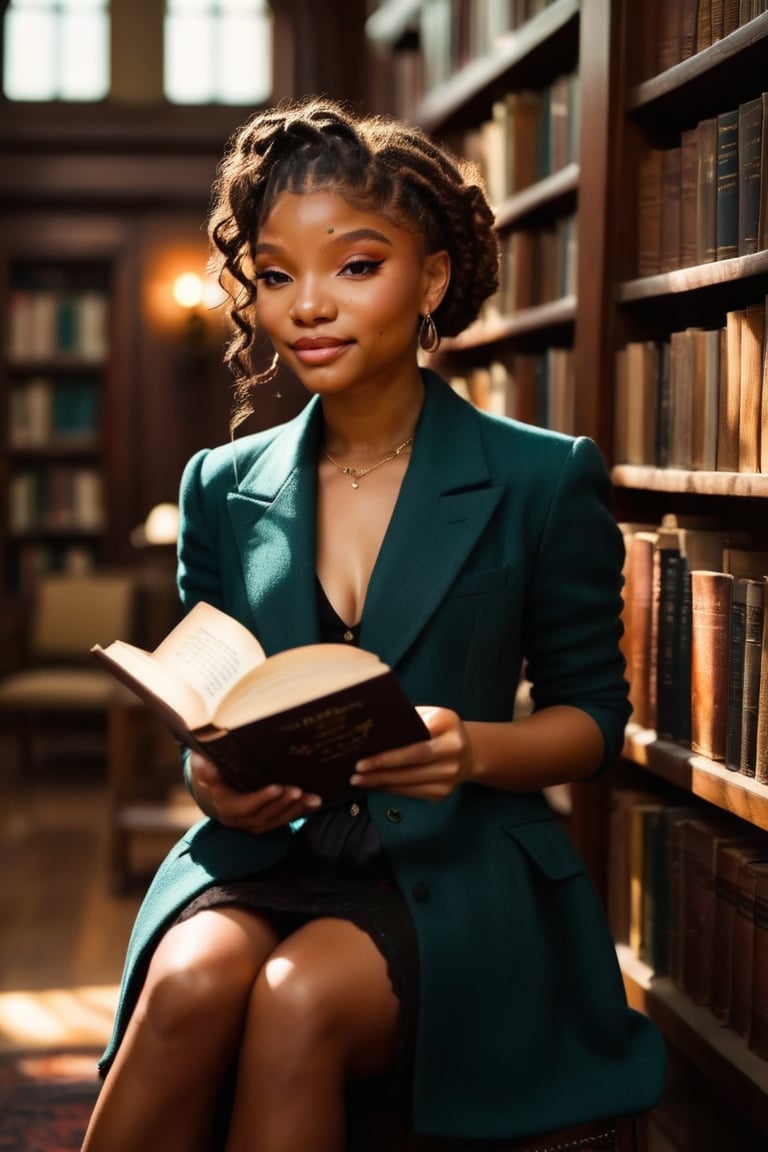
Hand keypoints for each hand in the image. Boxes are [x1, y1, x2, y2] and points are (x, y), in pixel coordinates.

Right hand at [188, 750, 322, 832]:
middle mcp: (238, 820)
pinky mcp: (263, 821)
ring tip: (312, 798)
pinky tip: (314, 803)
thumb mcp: (201, 767)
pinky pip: (282, 820)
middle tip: (299, 790)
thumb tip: (205, 763)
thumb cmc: (207, 772)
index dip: (261, 799)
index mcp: (224, 807)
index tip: (278, 787)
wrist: (210, 791)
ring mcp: (251, 823)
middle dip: (283, 804)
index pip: (244, 806)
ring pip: (275, 821)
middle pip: (263, 816)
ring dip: (295, 810)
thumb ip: (203, 766)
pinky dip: (299, 812)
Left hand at [350, 706, 474, 800]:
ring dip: (382, 782)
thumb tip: (372, 728)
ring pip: (411, 781)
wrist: (469, 753)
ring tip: (358, 781)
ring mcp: (451, 775)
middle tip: (356, 772)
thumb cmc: (439, 729)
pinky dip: (392, 789)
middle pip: (413, 763)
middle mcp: (454, 750)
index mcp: (448, 723)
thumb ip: (408, 719)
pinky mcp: (444, 792)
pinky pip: (413, 792)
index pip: (416, 741)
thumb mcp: (429, 715)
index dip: (390, 753)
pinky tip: (376, 785)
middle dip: (382, 769)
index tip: (363, 757)